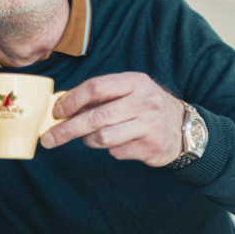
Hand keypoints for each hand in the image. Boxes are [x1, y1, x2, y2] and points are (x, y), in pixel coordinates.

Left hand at [40, 72, 184, 166]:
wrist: (185, 129)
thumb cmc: (146, 108)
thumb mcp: (129, 92)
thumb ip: (100, 97)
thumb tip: (62, 107)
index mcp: (135, 82)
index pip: (96, 87)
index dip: (72, 100)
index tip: (56, 112)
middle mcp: (144, 101)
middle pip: (96, 116)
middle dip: (67, 129)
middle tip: (49, 139)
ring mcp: (150, 124)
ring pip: (103, 137)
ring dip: (90, 140)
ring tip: (92, 138)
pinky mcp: (151, 146)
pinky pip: (116, 151)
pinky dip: (111, 149)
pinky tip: (120, 143)